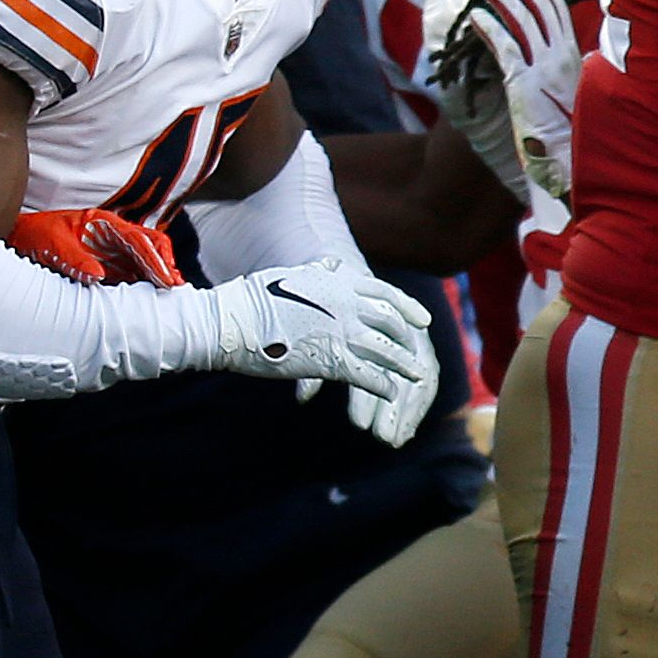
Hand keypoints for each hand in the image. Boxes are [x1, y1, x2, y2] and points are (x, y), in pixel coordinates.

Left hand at [8, 207, 187, 287]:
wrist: (20, 240)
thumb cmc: (35, 234)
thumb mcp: (53, 243)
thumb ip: (75, 258)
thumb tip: (99, 275)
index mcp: (104, 223)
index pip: (137, 238)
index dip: (154, 256)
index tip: (165, 274)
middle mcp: (112, 236)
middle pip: (149, 246)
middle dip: (164, 264)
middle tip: (175, 286)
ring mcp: (111, 252)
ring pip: (144, 261)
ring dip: (158, 275)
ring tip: (170, 293)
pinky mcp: (107, 267)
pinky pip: (131, 274)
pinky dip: (144, 284)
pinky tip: (150, 297)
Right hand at [213, 257, 439, 445]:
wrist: (234, 320)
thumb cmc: (256, 298)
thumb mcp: (293, 275)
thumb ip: (319, 272)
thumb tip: (332, 263)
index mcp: (339, 283)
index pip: (385, 293)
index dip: (407, 307)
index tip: (423, 320)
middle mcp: (346, 305)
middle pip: (391, 323)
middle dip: (408, 341)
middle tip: (419, 354)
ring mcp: (341, 332)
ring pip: (386, 350)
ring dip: (404, 365)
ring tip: (416, 377)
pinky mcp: (331, 360)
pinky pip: (368, 375)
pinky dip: (383, 386)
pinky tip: (391, 394)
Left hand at [464, 0, 581, 199]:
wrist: (569, 160)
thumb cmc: (568, 132)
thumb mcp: (565, 91)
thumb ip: (555, 67)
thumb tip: (541, 51)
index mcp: (573, 54)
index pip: (557, 6)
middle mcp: (562, 55)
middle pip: (540, 4)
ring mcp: (545, 67)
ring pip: (523, 18)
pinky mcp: (526, 83)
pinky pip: (507, 46)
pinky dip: (491, 28)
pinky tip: (475, 17)